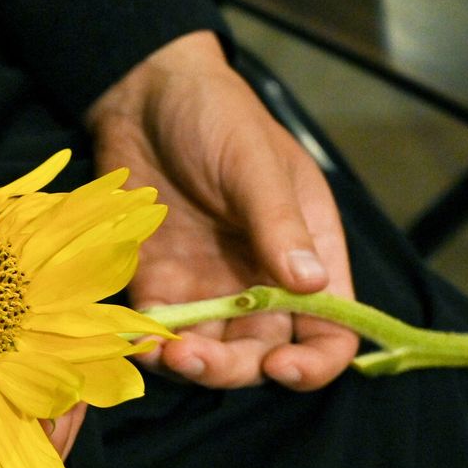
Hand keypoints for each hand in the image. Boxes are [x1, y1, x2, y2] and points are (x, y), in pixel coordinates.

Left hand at [86, 31, 357, 389]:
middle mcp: (262, 285)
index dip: (314, 363)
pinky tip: (137, 339)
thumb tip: (311, 285)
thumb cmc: (217, 117)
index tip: (281, 367)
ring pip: (210, 355)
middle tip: (196, 356)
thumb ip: (278, 223)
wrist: (144, 97)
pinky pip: (159, 333)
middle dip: (234, 370)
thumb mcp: (254, 164)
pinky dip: (149, 346)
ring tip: (166, 350)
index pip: (330, 332)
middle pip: (262, 357)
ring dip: (190, 365)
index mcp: (306, 255)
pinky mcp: (157, 287)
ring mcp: (208, 289)